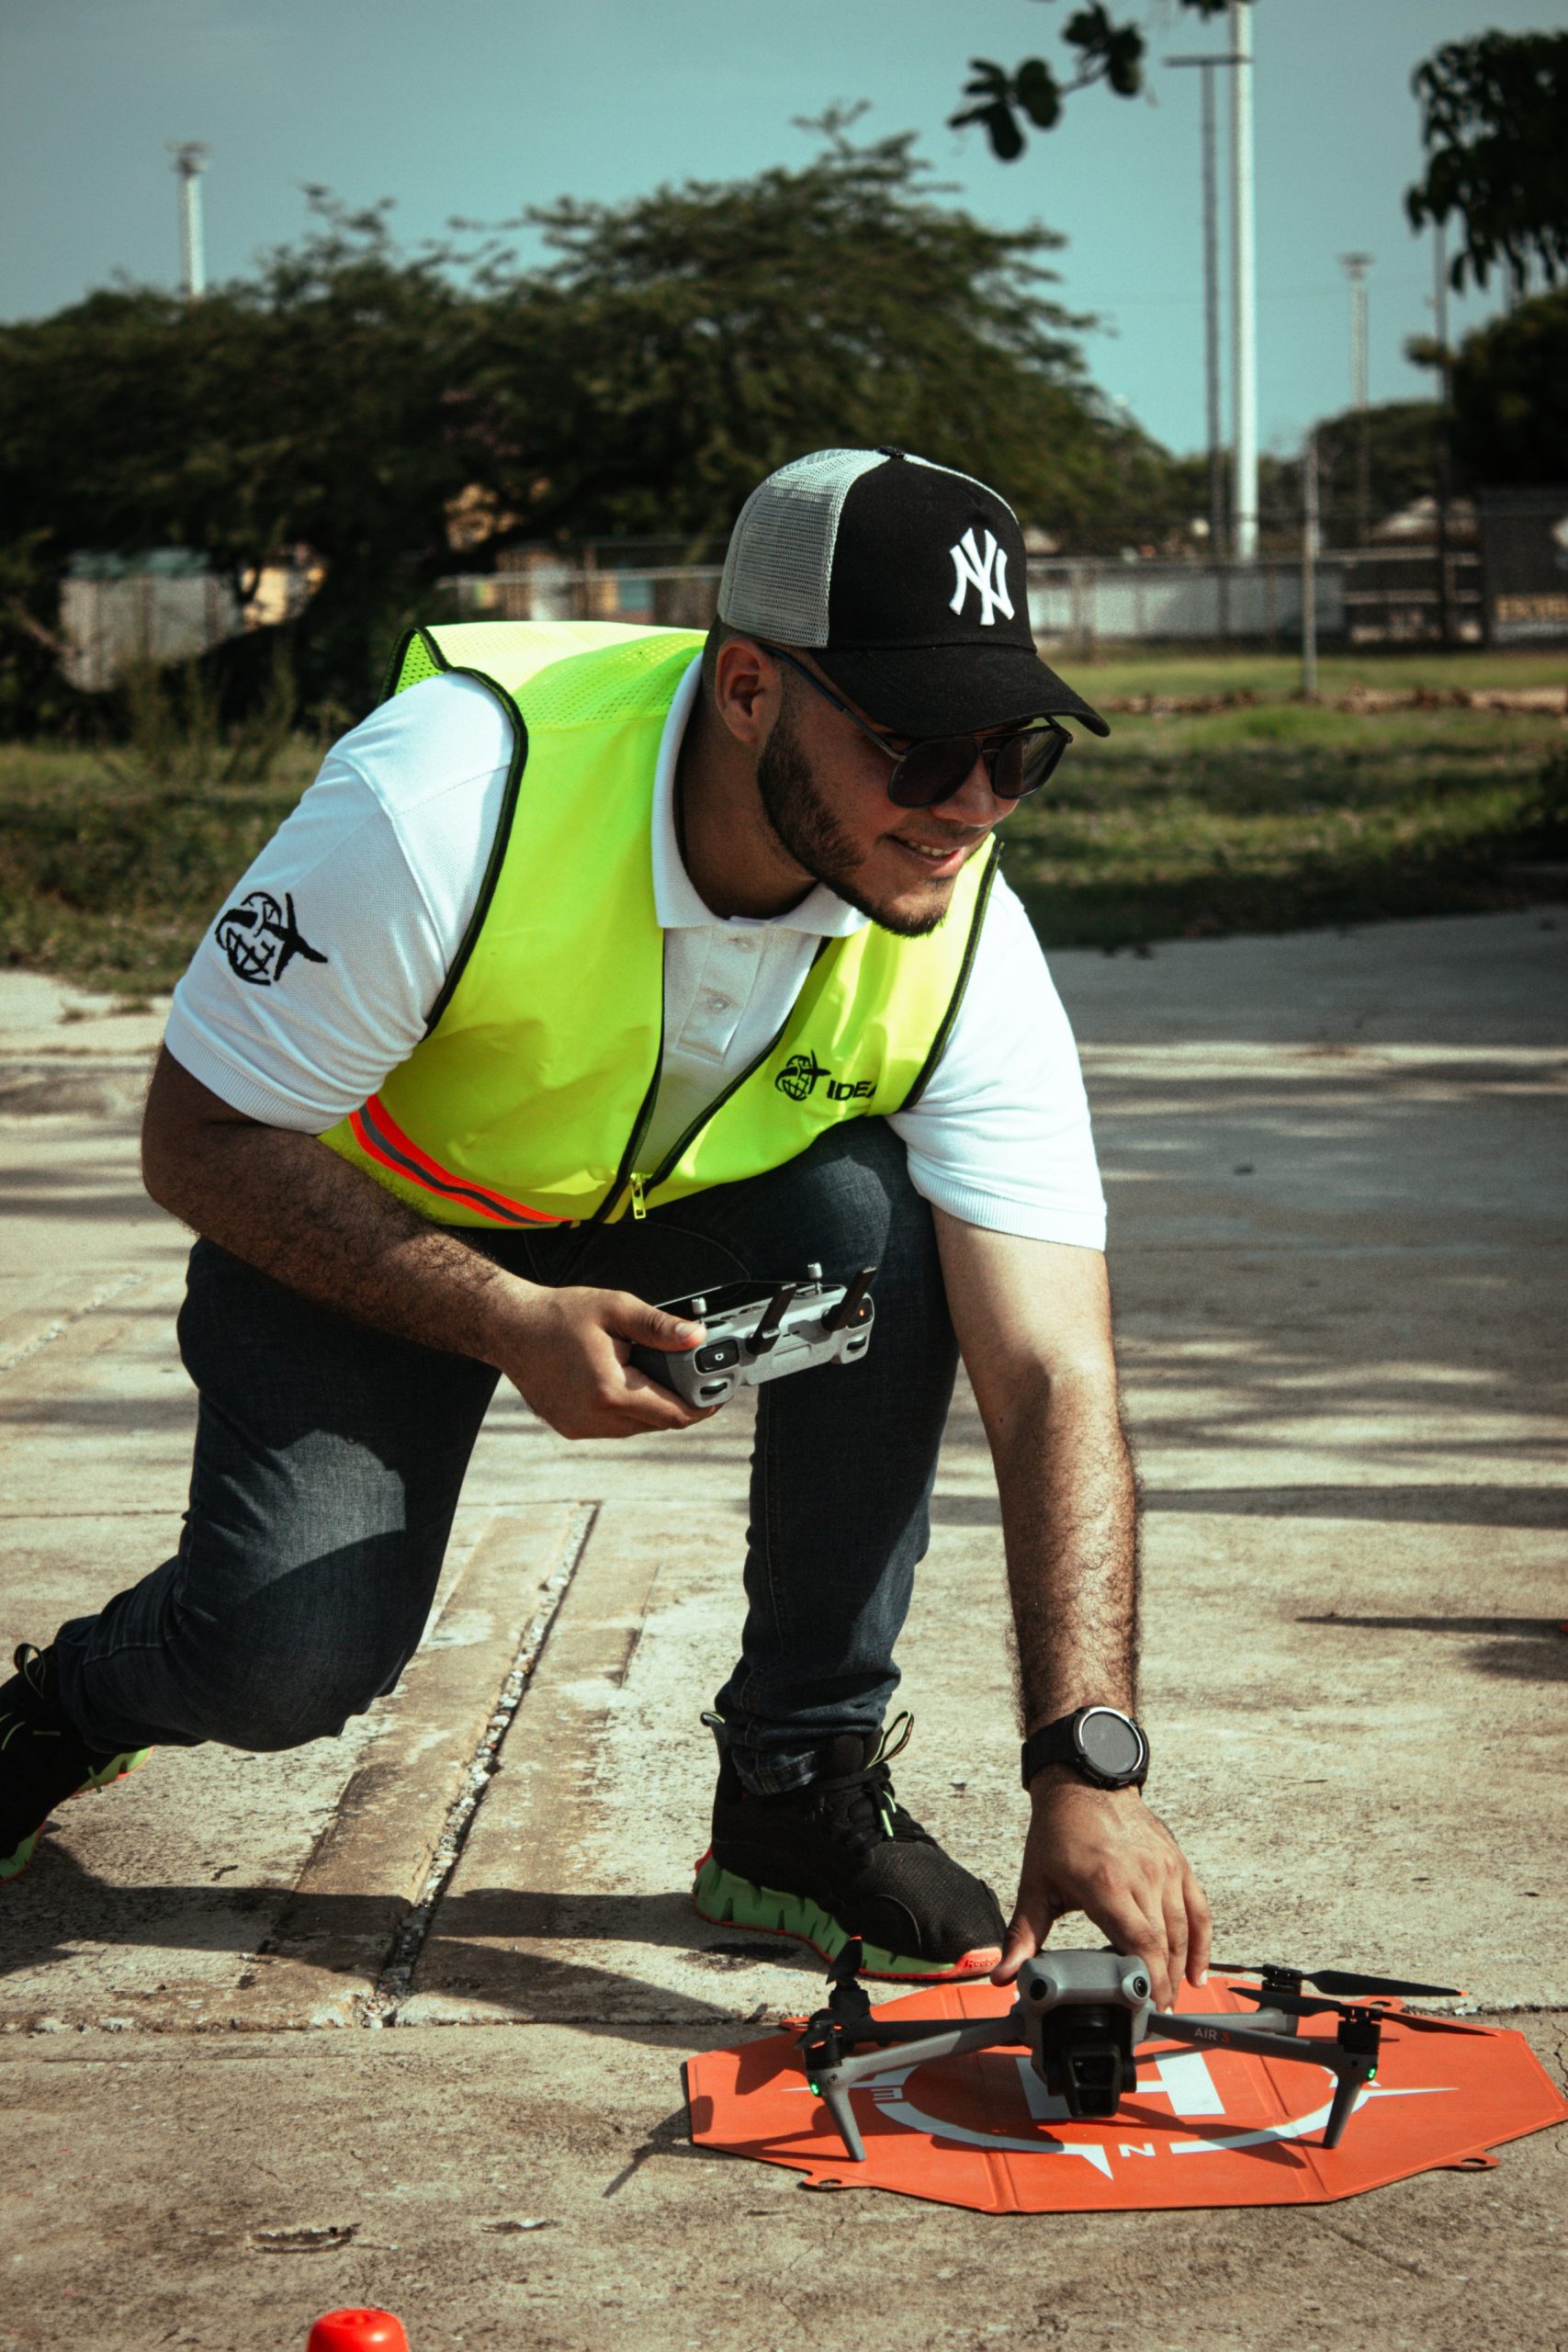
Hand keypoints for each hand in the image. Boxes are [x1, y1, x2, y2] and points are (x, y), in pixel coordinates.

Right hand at [489, 1281, 717, 1439]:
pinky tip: (624, 1383)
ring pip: (636, 1427)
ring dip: (651, 1407)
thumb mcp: (615, 1309)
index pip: (673, 1415)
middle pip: (657, 1423)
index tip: (719, 1396)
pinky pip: (613, 1427)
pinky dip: (626, 1410)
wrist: (509, 1327)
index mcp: (611, 1392)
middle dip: (677, 1402)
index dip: (702, 1407)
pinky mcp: (570, 1427)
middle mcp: (595, 1418)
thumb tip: (696, 1336)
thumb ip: (659, 1326)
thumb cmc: (559, 1315)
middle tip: (690, 1377)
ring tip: (653, 1375)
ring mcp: (580, 1427)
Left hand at [993, 1771, 1211, 2011]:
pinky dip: (1201, 1943)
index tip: (1145, 2008)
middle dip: (1162, 1984)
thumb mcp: (1035, 1884)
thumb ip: (1022, 1937)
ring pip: (1183, 1930)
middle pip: (1164, 1944)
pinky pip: (1198, 1909)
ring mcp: (1165, 1868)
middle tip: (1152, 2012)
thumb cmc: (1059, 1832)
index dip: (1149, 1981)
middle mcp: (1143, 1876)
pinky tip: (1196, 1971)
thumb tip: (1001, 1975)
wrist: (1083, 1783)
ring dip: (1179, 1968)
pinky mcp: (1177, 1862)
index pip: (1140, 1944)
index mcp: (1106, 1884)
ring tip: (1168, 1997)